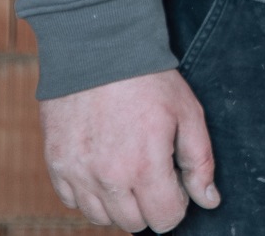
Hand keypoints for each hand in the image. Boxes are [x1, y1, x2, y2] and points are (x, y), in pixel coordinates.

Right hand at [41, 68, 218, 231]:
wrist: (99, 46)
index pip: (164, 220)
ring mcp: (77, 172)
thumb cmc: (148, 78)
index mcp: (145, 167)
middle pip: (133, 223)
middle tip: (151, 172)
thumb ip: (200, 162)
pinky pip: (71, 200)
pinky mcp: (55, 163)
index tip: (174, 183)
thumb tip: (209, 200)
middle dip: (148, 204)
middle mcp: (108, 178)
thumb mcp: (188, 113)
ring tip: (125, 168)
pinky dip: (88, 192)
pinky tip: (100, 166)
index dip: (176, 204)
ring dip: (117, 202)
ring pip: (101, 217)